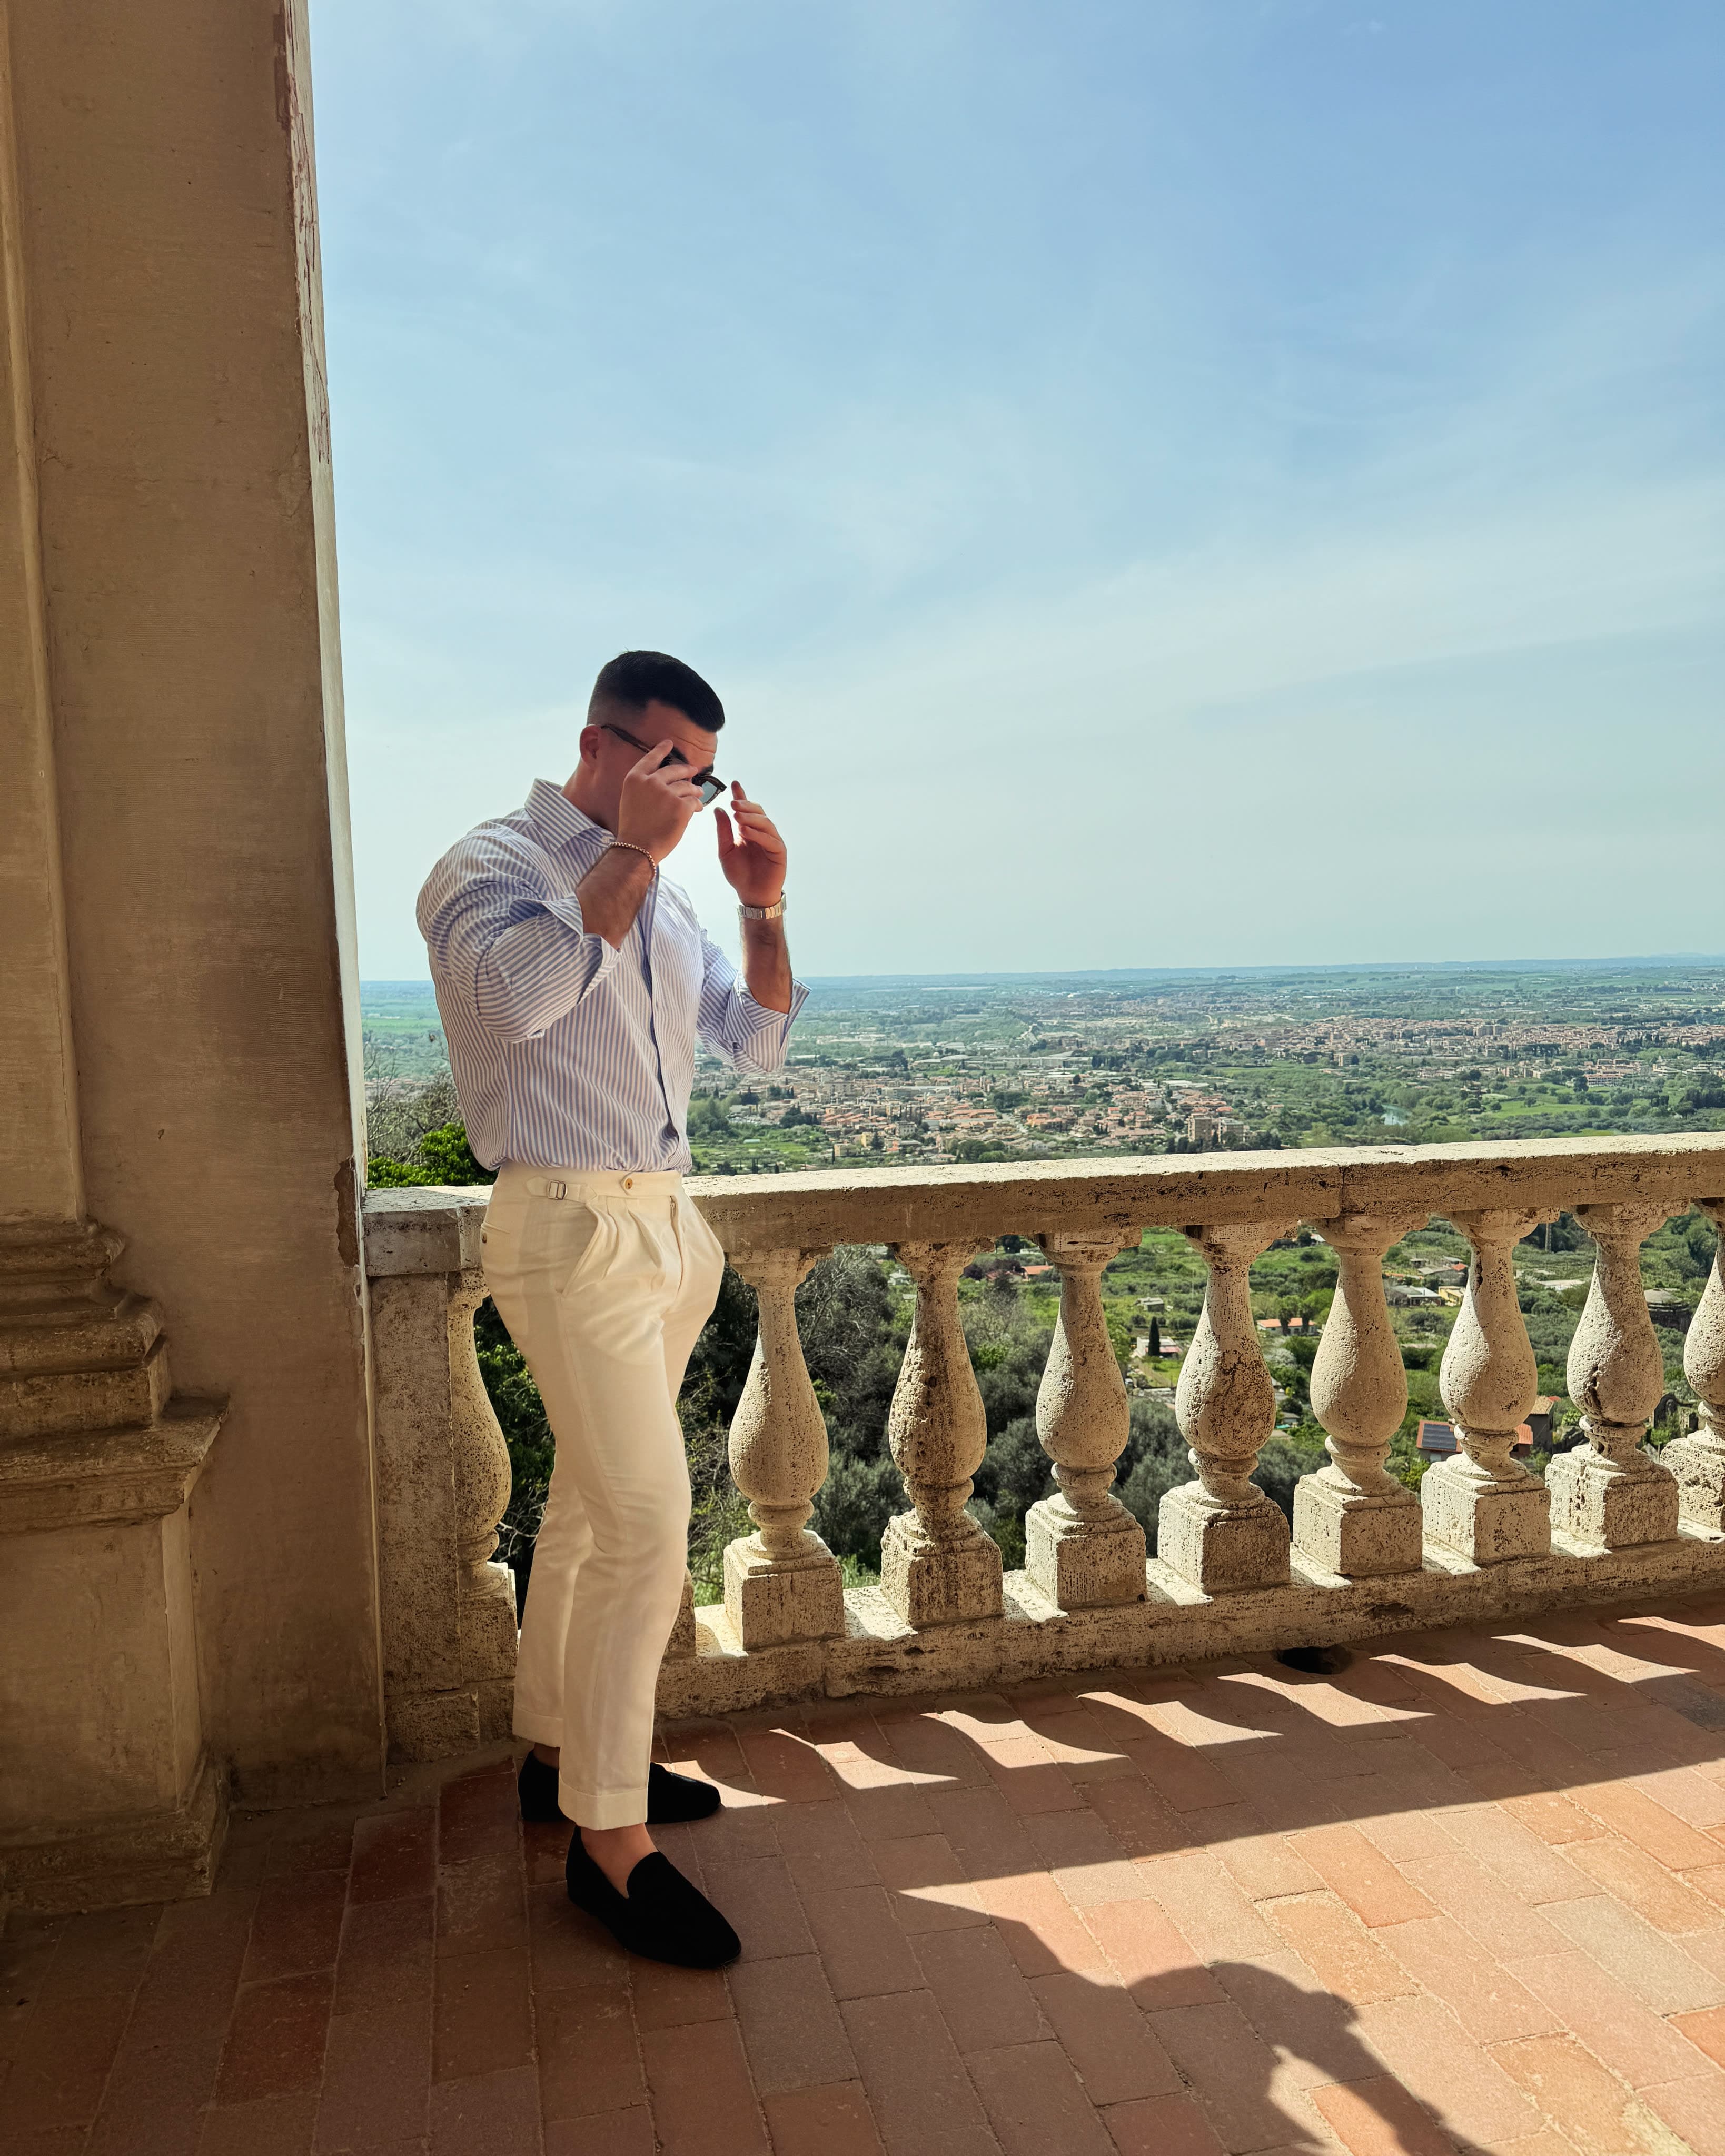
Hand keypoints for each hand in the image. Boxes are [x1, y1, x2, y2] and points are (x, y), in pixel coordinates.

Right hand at [616, 739, 702, 860]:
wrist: (637, 848)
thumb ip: (645, 788)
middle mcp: (651, 782)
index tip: (669, 743)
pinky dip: (697, 805)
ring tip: (700, 794)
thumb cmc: (633, 829)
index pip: (651, 759)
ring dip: (695, 791)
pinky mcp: (681, 806)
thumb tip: (667, 783)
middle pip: (674, 770)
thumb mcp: (631, 800)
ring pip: (687, 787)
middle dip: (686, 770)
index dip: (661, 750)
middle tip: (694, 771)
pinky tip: (698, 809)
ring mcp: (667, 793)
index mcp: (635, 779)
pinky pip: (693, 802)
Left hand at [715, 783, 787, 907]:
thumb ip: (723, 831)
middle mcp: (762, 833)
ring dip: (751, 818)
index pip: (746, 810)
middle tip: (733, 803)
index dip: (742, 796)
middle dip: (746, 805)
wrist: (750, 894)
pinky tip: (746, 831)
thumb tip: (719, 809)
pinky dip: (758, 834)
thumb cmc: (739, 874)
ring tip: (738, 816)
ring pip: (765, 823)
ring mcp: (772, 841)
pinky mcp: (779, 852)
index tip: (735, 784)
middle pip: (758, 812)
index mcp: (749, 830)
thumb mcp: (725, 850)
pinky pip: (770, 839)